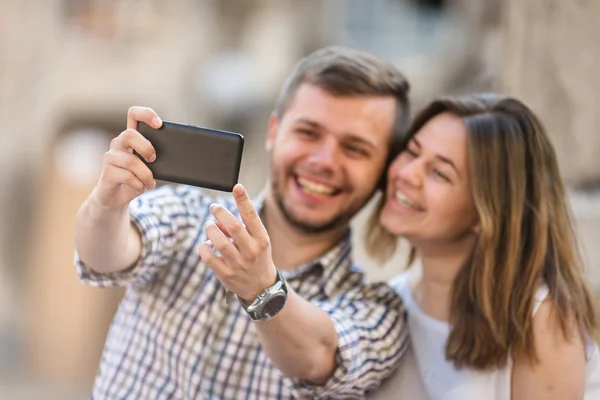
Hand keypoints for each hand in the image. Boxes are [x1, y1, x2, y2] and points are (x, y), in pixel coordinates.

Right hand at [91, 106, 161, 210]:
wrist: (116, 198)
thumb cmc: (136, 178)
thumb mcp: (150, 166)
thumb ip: (157, 157)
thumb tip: (179, 155)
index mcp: (131, 138)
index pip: (134, 115)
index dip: (146, 115)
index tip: (159, 124)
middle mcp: (118, 144)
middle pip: (129, 134)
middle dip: (146, 147)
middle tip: (154, 159)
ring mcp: (110, 157)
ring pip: (130, 161)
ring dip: (146, 174)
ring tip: (150, 183)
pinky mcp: (107, 173)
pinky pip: (127, 176)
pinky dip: (139, 184)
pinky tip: (142, 187)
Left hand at [199, 184, 276, 302]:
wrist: (261, 286)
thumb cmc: (257, 256)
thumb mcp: (257, 241)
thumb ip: (241, 228)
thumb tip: (218, 219)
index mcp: (261, 239)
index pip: (252, 216)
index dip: (243, 200)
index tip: (237, 187)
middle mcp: (252, 251)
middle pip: (233, 226)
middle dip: (220, 213)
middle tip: (213, 207)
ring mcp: (239, 264)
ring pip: (219, 241)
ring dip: (210, 230)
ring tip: (209, 226)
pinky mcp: (226, 274)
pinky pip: (208, 257)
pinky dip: (204, 247)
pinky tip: (206, 244)